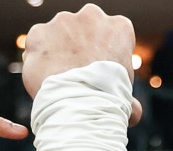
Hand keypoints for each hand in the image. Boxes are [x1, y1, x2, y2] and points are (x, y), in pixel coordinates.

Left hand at [21, 4, 142, 124]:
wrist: (79, 106)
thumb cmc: (108, 101)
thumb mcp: (127, 96)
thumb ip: (126, 93)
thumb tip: (134, 112)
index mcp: (119, 27)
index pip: (112, 34)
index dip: (105, 53)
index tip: (100, 69)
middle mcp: (91, 15)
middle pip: (83, 28)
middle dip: (80, 45)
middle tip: (78, 72)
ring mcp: (63, 21)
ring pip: (58, 34)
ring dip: (58, 50)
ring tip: (60, 77)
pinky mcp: (39, 32)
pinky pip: (37, 43)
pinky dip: (39, 58)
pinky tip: (45, 76)